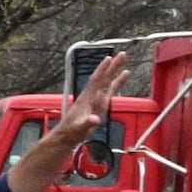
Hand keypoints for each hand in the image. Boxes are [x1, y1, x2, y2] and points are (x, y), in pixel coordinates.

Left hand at [11, 53, 130, 191]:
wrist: (66, 137)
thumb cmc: (71, 132)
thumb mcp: (80, 128)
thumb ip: (87, 123)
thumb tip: (95, 119)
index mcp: (87, 99)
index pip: (96, 81)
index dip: (102, 70)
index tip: (109, 59)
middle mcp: (92, 96)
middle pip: (103, 78)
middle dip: (112, 66)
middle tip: (122, 54)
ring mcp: (96, 100)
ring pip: (107, 82)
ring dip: (115, 71)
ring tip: (124, 60)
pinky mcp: (99, 105)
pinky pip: (110, 91)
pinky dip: (117, 83)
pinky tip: (123, 76)